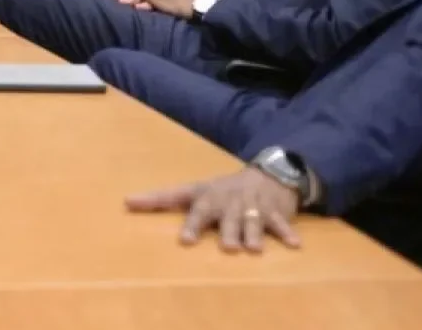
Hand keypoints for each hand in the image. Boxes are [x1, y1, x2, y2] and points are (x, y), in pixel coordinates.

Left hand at [126, 168, 300, 252]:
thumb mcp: (194, 191)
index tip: (185, 241)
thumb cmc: (222, 189)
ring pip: (253, 221)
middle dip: (228, 231)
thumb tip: (126, 201)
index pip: (196, 209)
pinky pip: (282, 223)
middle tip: (227, 247)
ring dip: (254, 234)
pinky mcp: (275, 212)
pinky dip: (288, 233)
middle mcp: (230, 201)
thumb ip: (162, 199)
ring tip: (254, 249)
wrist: (267, 174)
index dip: (191, 225)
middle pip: (228, 218)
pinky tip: (295, 245)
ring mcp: (253, 206)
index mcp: (209, 197)